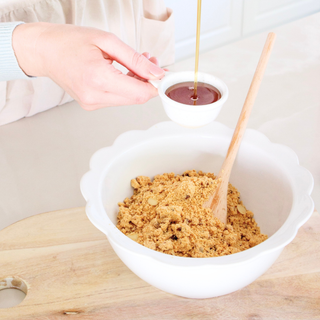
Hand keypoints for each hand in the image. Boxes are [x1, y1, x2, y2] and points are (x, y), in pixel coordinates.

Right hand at [12, 23, 164, 109]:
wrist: (44, 51)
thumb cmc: (69, 41)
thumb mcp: (106, 41)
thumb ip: (135, 59)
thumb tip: (156, 72)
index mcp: (98, 78)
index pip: (140, 93)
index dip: (156, 85)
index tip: (162, 73)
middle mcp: (95, 96)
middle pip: (136, 98)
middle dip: (147, 82)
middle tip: (149, 62)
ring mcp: (92, 103)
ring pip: (127, 99)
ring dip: (136, 84)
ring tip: (134, 64)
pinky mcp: (91, 104)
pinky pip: (116, 99)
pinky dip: (124, 87)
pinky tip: (123, 73)